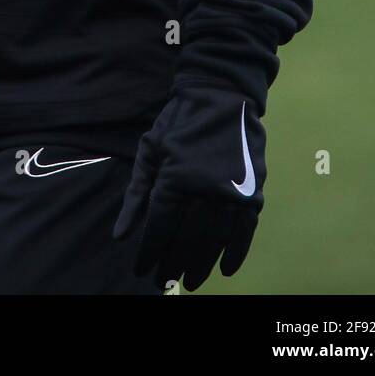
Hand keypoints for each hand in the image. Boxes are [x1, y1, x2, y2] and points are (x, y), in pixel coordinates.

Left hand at [113, 84, 264, 290]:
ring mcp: (232, 192)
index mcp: (174, 178)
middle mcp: (204, 190)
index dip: (149, 252)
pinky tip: (225, 269)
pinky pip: (245, 232)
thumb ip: (135, 195)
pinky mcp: (253, 192)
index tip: (142, 270)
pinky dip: (235, 254)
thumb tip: (120, 236)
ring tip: (190, 280)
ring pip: (214, 241)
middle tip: (164, 280)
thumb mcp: (149, 151)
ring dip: (201, 264)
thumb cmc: (179, 122)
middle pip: (186, 240)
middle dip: (172, 263)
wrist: (221, 95)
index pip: (159, 228)